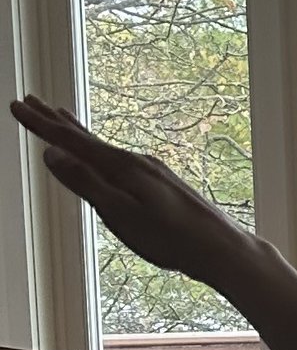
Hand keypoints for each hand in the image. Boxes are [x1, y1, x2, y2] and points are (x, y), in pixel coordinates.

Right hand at [9, 97, 250, 286]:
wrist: (222, 249)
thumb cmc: (171, 239)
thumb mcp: (120, 214)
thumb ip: (86, 183)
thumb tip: (51, 153)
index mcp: (121, 167)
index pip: (70, 141)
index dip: (40, 125)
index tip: (15, 105)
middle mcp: (135, 162)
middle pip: (86, 137)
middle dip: (56, 120)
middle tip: (30, 100)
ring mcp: (150, 171)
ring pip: (103, 147)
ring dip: (78, 133)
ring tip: (62, 119)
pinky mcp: (160, 184)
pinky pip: (119, 159)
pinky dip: (100, 150)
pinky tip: (104, 158)